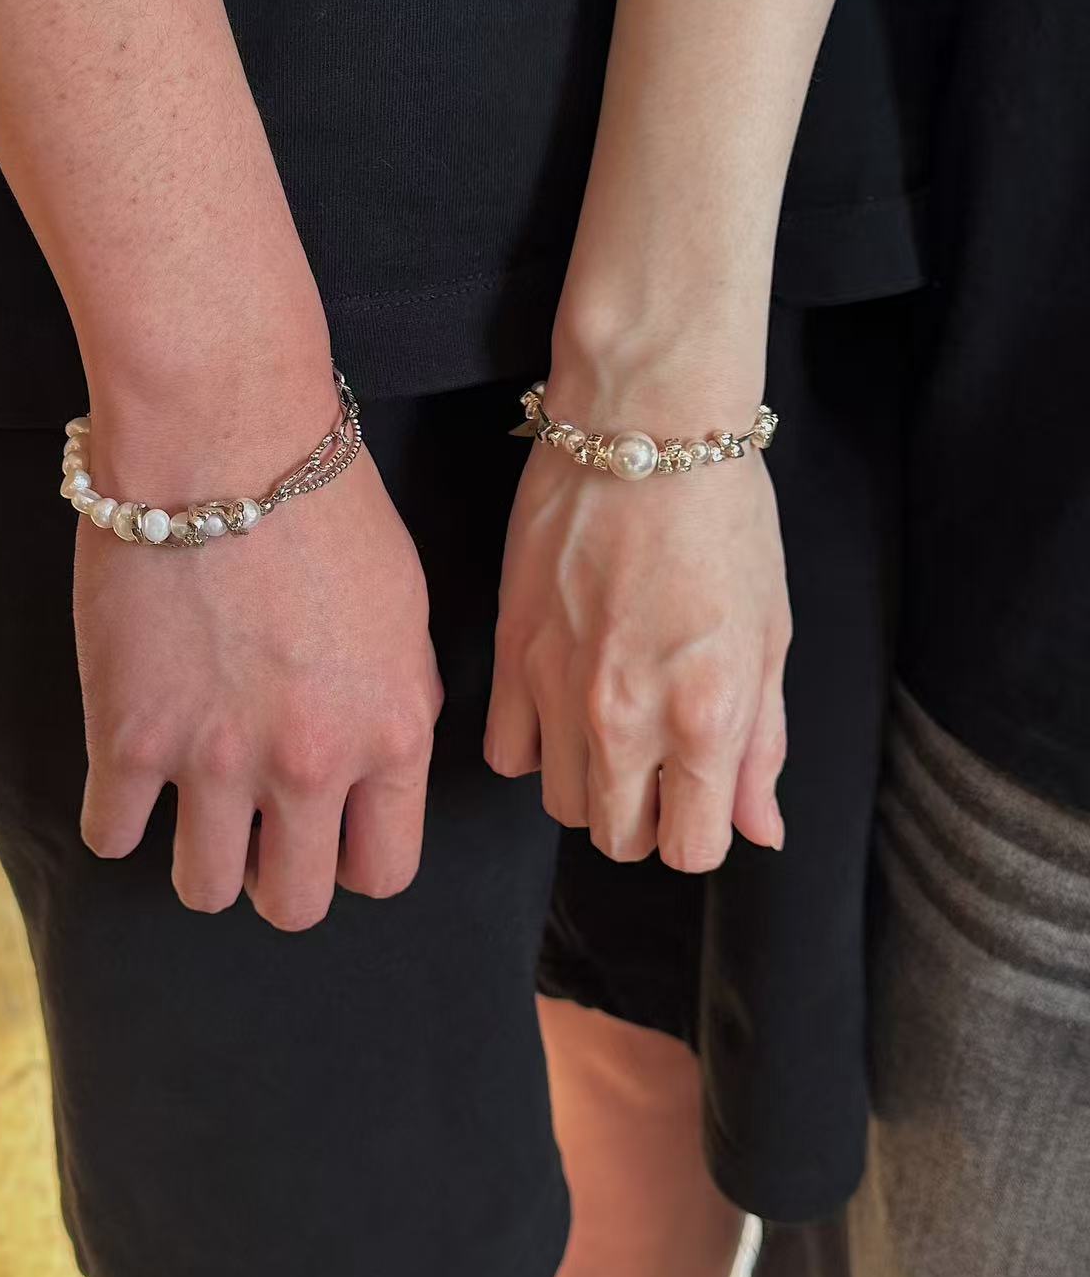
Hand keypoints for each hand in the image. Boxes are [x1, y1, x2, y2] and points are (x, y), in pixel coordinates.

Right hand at [74, 440, 441, 927]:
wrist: (223, 437)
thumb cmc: (325, 503)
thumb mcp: (405, 609)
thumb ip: (396, 700)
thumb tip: (379, 755)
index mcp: (391, 733)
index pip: (385, 870)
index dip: (354, 860)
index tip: (329, 835)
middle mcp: (311, 765)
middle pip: (295, 903)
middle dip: (278, 877)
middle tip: (259, 831)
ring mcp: (216, 761)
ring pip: (205, 891)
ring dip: (202, 858)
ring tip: (194, 802)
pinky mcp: (128, 738)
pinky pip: (113, 837)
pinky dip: (119, 817)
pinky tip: (130, 772)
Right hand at [484, 409, 789, 869]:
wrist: (643, 427)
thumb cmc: (723, 516)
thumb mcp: (769, 634)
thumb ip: (761, 746)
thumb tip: (760, 830)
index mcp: (705, 715)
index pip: (691, 848)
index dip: (700, 829)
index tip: (700, 794)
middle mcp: (625, 717)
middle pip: (618, 839)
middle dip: (646, 816)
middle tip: (660, 760)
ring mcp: (558, 688)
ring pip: (560, 803)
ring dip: (590, 784)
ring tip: (611, 727)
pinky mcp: (509, 652)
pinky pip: (506, 752)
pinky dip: (535, 745)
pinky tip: (560, 705)